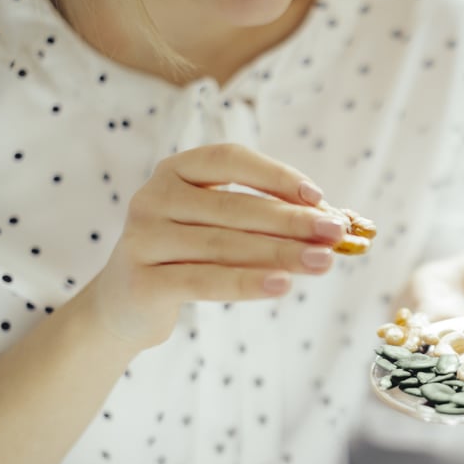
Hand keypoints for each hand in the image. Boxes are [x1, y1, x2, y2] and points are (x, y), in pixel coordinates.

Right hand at [82, 143, 347, 349]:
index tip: (317, 196)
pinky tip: (283, 286)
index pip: (229, 159)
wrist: (126, 304)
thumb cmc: (189, 256)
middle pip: (235, 207)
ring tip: (323, 262)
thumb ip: (266, 218)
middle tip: (336, 233)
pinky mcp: (142, 281)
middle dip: (292, 221)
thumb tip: (334, 221)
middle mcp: (153, 197)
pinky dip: (247, 283)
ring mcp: (143, 239)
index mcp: (174, 171)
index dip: (275, 175)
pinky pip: (204, 281)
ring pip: (225, 245)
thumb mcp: (220, 227)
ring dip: (282, 254)